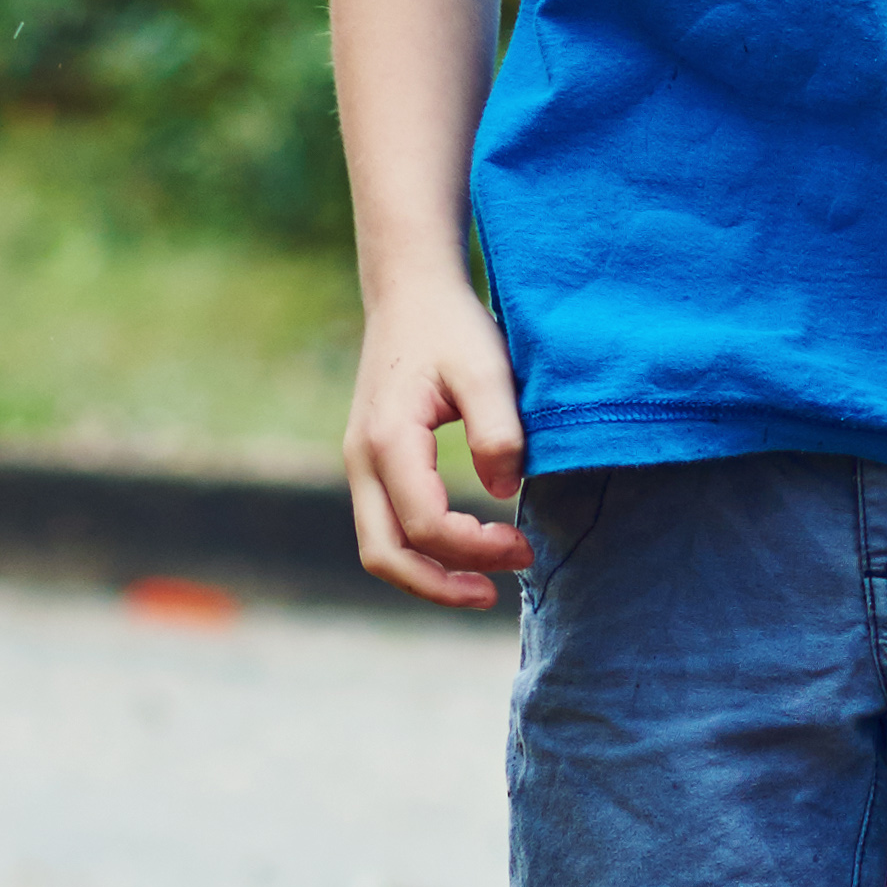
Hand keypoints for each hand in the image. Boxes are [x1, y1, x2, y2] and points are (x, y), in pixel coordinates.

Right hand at [344, 280, 530, 605]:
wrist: (410, 293)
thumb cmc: (451, 327)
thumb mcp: (487, 368)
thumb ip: (498, 431)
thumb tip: (503, 493)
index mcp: (389, 440)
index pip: (426, 524)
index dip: (476, 547)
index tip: (524, 544)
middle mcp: (362, 461)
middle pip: (385, 555)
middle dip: (440, 586)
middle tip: (497, 593)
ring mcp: (361, 466)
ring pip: (380, 549)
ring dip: (430, 576)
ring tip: (486, 584)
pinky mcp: (373, 467)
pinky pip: (387, 528)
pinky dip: (423, 553)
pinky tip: (467, 550)